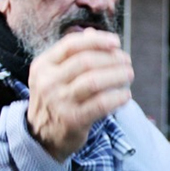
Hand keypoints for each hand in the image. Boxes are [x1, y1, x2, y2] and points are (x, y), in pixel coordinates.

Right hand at [26, 29, 132, 160]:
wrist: (41, 137)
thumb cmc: (54, 100)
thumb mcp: (55, 75)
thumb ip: (72, 55)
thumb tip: (93, 33)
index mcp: (43, 65)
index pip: (72, 44)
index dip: (97, 40)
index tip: (116, 42)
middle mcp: (48, 82)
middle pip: (86, 61)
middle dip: (112, 59)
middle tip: (126, 61)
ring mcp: (59, 102)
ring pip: (94, 81)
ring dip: (117, 75)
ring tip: (129, 75)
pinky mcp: (72, 120)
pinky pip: (101, 104)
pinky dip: (117, 97)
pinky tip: (125, 95)